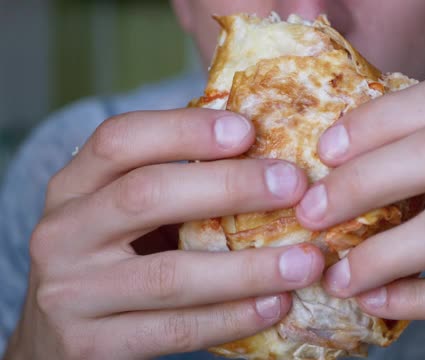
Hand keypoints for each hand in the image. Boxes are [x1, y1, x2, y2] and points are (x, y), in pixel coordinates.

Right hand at [4, 109, 323, 359]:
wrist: (59, 341)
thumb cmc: (115, 260)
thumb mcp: (126, 213)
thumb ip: (174, 182)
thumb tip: (263, 149)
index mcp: (73, 187)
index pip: (119, 140)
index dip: (184, 129)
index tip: (248, 130)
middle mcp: (62, 234)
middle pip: (146, 195)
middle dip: (229, 187)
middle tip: (295, 185)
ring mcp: (72, 294)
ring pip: (169, 275)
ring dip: (247, 267)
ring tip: (304, 261)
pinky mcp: (92, 347)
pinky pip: (174, 330)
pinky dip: (232, 318)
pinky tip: (275, 305)